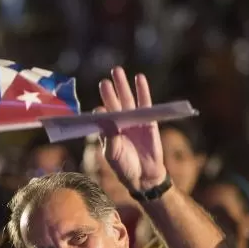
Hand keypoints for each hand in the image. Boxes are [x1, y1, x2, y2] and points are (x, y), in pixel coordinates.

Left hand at [97, 67, 167, 192]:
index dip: (100, 112)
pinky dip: (143, 91)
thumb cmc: (125, 167)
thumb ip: (109, 138)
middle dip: (109, 91)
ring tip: (117, 71)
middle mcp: (119, 123)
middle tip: (104, 81)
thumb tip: (104, 117)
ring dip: (123, 85)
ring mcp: (133, 120)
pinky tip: (139, 78)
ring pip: (127, 99)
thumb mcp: (113, 155)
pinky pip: (145, 103)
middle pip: (113, 103)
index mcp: (107, 131)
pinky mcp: (148, 121)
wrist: (144, 176)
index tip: (99, 111)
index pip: (101, 117)